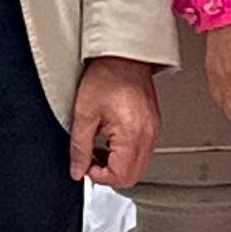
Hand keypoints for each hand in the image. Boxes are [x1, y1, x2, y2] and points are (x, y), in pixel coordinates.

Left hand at [70, 54, 163, 188]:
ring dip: (118, 163)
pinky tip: (111, 138)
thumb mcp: (84, 113)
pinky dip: (126, 152)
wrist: (124, 55)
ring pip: (138, 165)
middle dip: (109, 173)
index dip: (99, 176)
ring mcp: (153, 130)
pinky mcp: (153, 125)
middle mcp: (148, 135)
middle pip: (132, 176)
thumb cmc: (107, 76)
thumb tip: (77, 170)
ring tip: (100, 146)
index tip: (86, 165)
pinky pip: (142, 151)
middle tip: (91, 158)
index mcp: (132, 134)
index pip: (121, 177)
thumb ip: (79, 147)